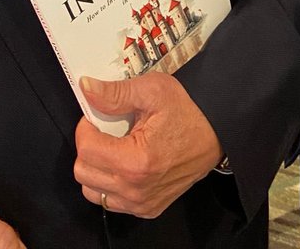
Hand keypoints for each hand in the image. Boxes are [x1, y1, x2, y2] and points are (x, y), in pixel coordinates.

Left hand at [73, 73, 222, 218]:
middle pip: (83, 172)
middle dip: (88, 146)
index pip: (86, 150)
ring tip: (114, 146)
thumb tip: (87, 89)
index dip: (86, 127)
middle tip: (106, 130)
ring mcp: (141, 203)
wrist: (215, 136)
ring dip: (96, 167)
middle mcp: (136, 189)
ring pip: (92, 190)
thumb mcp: (153, 90)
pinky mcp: (146, 209)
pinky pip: (110, 200)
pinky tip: (124, 162)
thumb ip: (116, 92)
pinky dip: (109, 182)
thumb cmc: (187, 112)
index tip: (96, 117)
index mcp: (137, 161)